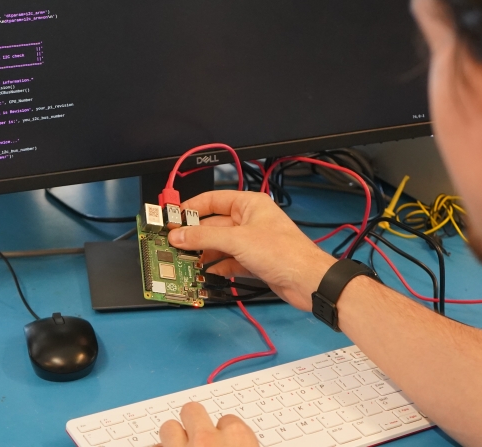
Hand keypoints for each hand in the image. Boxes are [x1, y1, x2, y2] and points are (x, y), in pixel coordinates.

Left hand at [159, 402, 258, 446]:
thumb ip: (244, 443)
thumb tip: (238, 442)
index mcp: (238, 439)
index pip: (229, 421)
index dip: (226, 435)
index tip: (227, 444)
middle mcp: (207, 440)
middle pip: (192, 411)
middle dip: (194, 423)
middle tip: (199, 441)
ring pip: (168, 428)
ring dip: (173, 438)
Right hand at [168, 191, 335, 310]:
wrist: (308, 281)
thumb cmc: (282, 252)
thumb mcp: (237, 240)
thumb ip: (204, 237)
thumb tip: (179, 235)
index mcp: (249, 204)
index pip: (213, 200)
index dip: (192, 208)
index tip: (173, 218)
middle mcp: (251, 220)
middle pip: (214, 224)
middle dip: (196, 235)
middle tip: (174, 244)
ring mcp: (253, 242)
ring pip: (221, 244)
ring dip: (205, 253)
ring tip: (187, 260)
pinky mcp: (256, 261)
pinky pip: (230, 261)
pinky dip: (219, 266)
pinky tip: (208, 272)